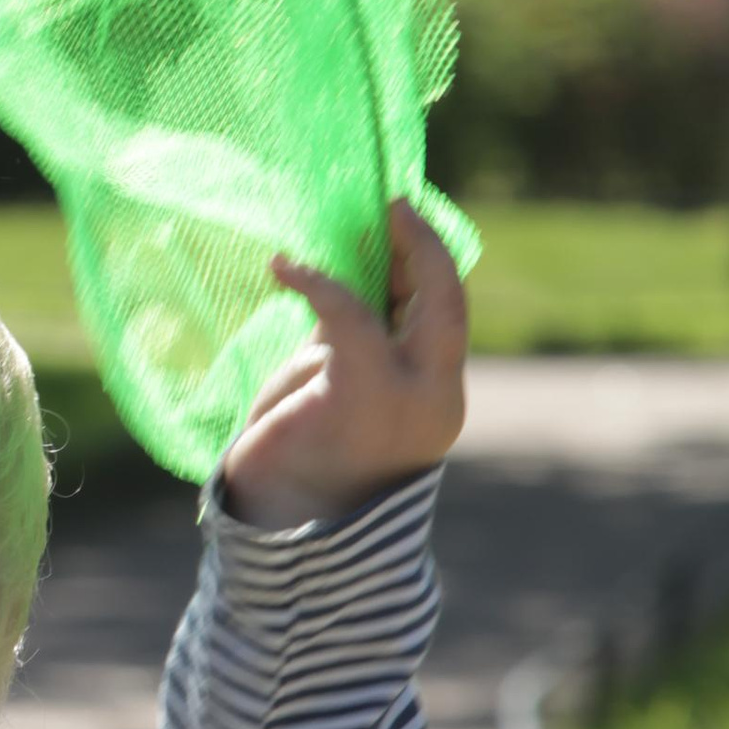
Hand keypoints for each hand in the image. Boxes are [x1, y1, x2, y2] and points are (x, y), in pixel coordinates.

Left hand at [219, 197, 467, 533]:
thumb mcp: (335, 382)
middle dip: (427, 250)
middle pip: (449, 305)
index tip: (401, 220)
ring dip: (386, 259)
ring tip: (349, 227)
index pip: (445, 318)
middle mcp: (436, 399)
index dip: (427, 264)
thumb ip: (354, 337)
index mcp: (437, 398)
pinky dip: (320, 284)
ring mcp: (409, 400)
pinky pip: (350, 320)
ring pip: (414, 306)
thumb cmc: (299, 454)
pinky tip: (286, 268)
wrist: (279, 524)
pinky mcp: (362, 395)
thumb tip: (352, 274)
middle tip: (396, 204)